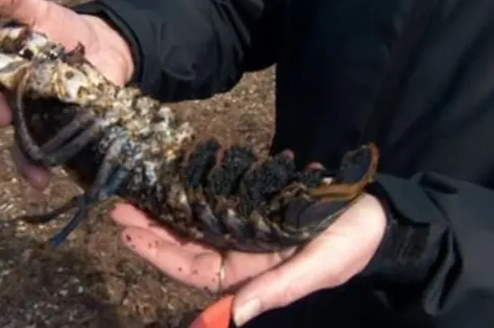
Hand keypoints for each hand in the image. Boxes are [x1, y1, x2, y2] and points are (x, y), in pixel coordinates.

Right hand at [0, 0, 133, 188]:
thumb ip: (13, 2)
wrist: (104, 44)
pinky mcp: (75, 129)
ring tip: (39, 179)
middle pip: (11, 128)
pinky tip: (70, 176)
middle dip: (12, 138)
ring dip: (31, 165)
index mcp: (10, 80)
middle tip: (17, 140)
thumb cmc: (65, 29)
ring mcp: (49, 120)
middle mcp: (24, 106)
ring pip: (32, 148)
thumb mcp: (41, 13)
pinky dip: (67, 166)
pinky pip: (66, 152)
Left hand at [110, 193, 386, 325]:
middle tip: (118, 207)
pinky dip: (190, 192)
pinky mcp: (250, 207)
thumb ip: (280, 289)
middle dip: (151, 230)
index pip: (195, 270)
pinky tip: (171, 179)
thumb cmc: (352, 243)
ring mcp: (243, 229)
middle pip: (185, 246)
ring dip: (163, 210)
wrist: (375, 216)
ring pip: (193, 223)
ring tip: (133, 193)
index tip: (129, 234)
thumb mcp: (321, 267)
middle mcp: (241, 254)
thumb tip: (237, 316)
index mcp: (252, 274)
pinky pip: (213, 202)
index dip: (161, 255)